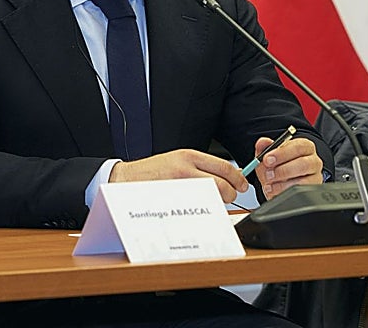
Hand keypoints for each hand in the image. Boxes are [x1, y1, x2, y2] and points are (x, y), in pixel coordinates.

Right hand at [109, 149, 247, 202]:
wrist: (125, 179)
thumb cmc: (150, 173)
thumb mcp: (176, 161)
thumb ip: (198, 167)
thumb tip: (222, 178)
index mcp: (188, 156)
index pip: (224, 166)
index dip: (238, 178)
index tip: (242, 184)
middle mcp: (186, 168)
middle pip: (222, 183)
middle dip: (231, 193)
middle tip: (230, 197)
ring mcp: (180, 185)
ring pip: (213, 197)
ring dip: (218, 203)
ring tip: (213, 205)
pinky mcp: (175, 200)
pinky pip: (199, 208)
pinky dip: (205, 211)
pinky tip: (200, 212)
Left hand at [252, 136, 322, 199]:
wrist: (278, 185)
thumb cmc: (277, 167)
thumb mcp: (268, 156)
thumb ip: (264, 148)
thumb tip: (262, 142)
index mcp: (304, 147)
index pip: (298, 146)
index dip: (282, 153)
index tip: (267, 159)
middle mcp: (313, 161)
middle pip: (303, 164)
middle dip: (282, 170)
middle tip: (269, 174)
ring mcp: (315, 177)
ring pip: (303, 181)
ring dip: (282, 184)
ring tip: (270, 185)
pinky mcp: (312, 191)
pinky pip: (300, 194)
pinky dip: (285, 193)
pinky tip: (275, 192)